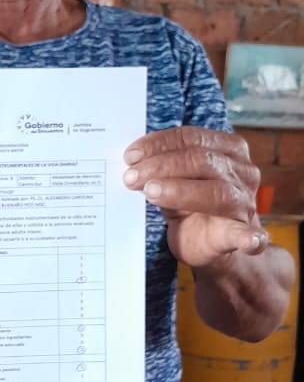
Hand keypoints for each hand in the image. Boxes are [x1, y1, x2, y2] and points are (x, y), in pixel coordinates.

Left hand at [123, 127, 266, 268]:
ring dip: (179, 191)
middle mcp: (242, 172)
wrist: (210, 244)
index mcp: (228, 150)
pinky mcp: (245, 233)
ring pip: (217, 192)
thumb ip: (161, 168)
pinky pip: (249, 235)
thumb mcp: (175, 181)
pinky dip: (249, 238)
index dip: (159, 144)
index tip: (131, 155)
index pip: (192, 138)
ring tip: (150, 192)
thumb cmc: (191, 206)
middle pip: (201, 160)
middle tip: (131, 176)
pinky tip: (248, 240)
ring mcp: (246, 202)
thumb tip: (132, 160)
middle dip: (161, 166)